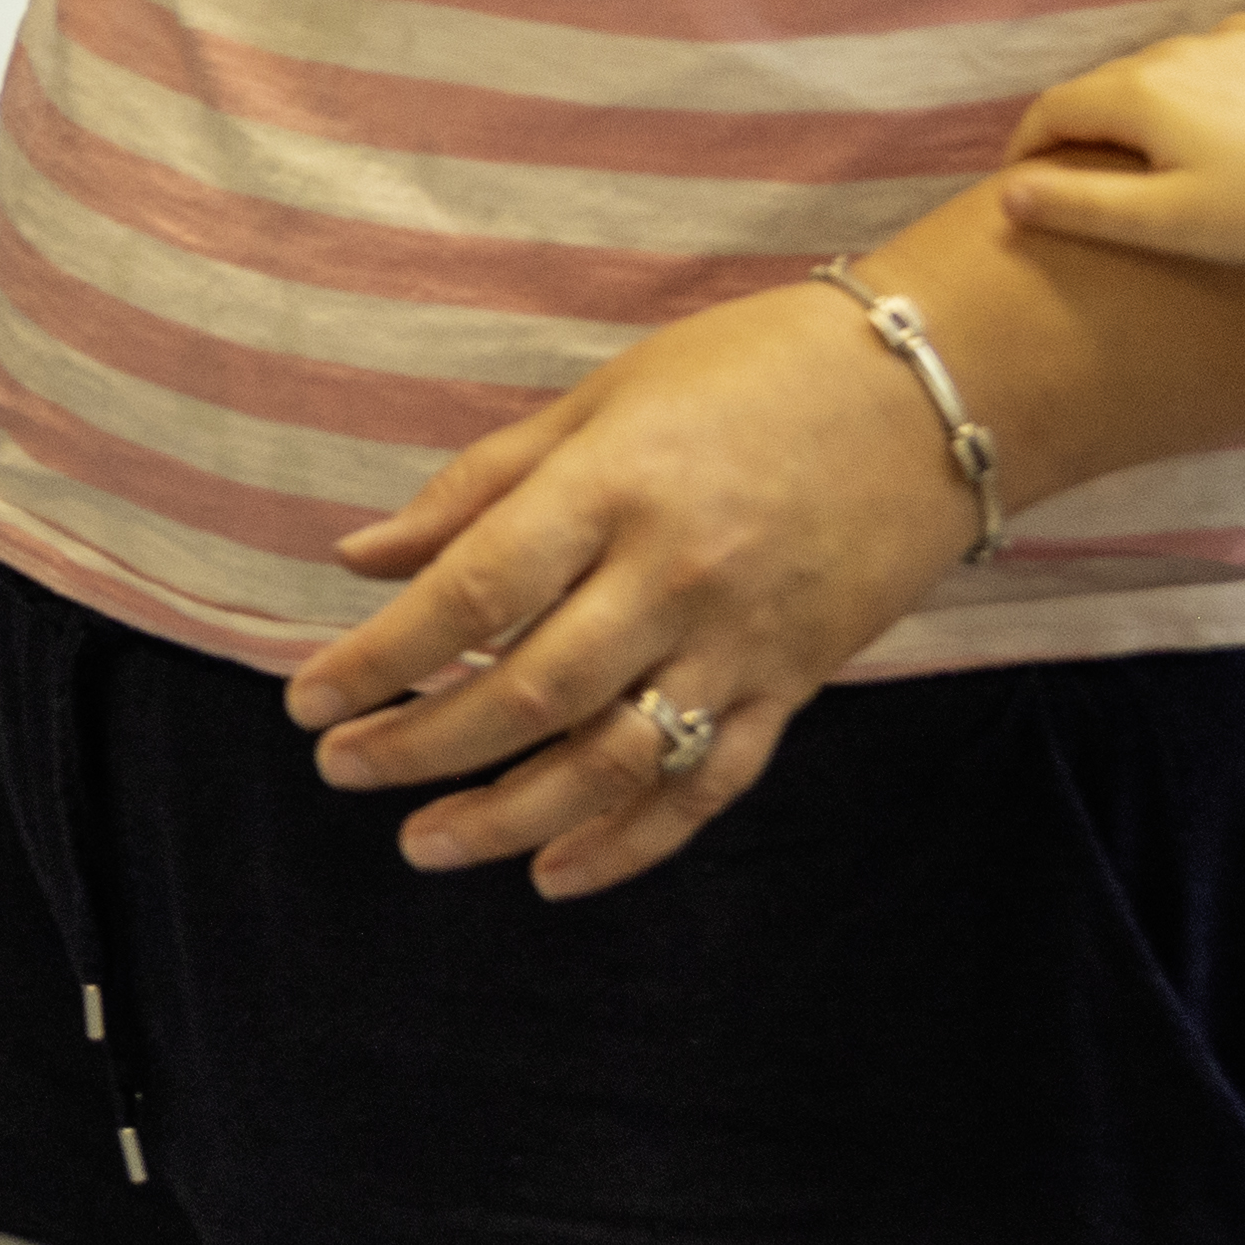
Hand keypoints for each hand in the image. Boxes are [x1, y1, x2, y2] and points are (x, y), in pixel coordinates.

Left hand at [284, 282, 968, 896]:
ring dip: (508, 816)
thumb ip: (480, 487)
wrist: (937, 390)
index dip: (380, 658)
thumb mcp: (599, 400)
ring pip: (612, 759)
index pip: (471, 595)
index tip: (306, 699)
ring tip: (424, 845)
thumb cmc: (751, 371)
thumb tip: (360, 556)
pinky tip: (555, 874)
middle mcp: (675, 577)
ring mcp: (742, 642)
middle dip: (421, 746)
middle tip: (342, 771)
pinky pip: (708, 784)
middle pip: (529, 692)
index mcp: (614, 490)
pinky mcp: (797, 684)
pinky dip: (631, 841)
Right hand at [1000, 15, 1244, 297]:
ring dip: (1156, 98)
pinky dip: (1218, 72)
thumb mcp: (1166, 224)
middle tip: (1101, 171)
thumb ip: (1078, 204)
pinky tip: (1235, 111)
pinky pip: (1233, 45)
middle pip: (1111, 85)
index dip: (1028, 145)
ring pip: (1171, 63)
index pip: (1054, 109)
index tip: (1024, 177)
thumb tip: (1006, 193)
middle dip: (1094, 124)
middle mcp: (1181, 50)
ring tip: (1174, 146)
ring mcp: (1241, 39)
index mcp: (1141, 93)